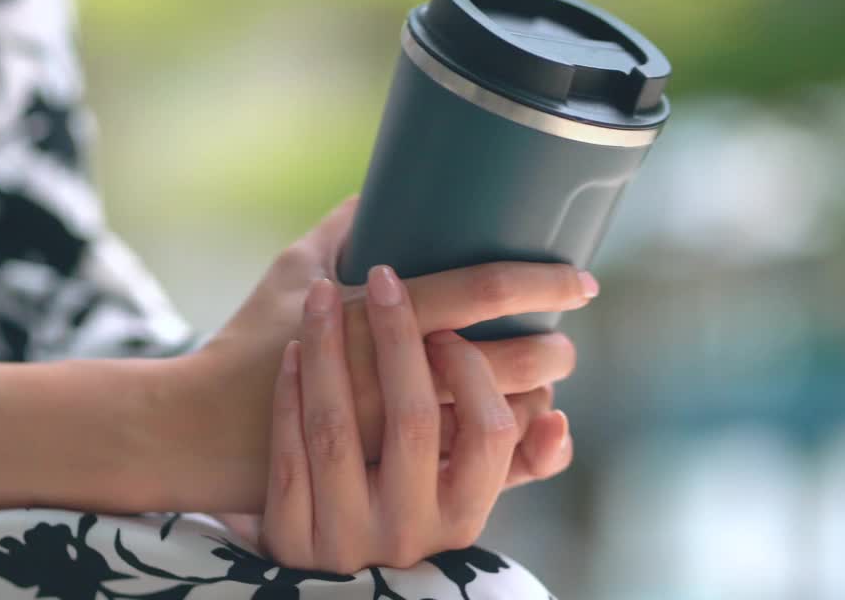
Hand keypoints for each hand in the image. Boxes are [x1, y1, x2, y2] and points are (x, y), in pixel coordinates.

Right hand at [189, 197, 584, 509]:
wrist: (208, 429)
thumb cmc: (250, 341)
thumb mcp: (292, 270)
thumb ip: (341, 226)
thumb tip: (376, 187)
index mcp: (380, 318)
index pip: (482, 290)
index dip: (542, 281)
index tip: (578, 278)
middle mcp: (400, 378)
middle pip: (513, 362)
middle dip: (553, 349)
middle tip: (563, 337)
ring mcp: (401, 435)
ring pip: (503, 419)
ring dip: (535, 397)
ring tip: (539, 378)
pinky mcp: (394, 474)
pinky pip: (474, 466)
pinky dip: (506, 444)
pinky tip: (513, 425)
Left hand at [257, 272, 561, 571]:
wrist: (328, 586)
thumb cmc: (410, 514)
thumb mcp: (467, 502)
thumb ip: (516, 460)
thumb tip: (557, 415)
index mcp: (462, 514)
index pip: (488, 432)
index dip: (472, 373)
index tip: (449, 327)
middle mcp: (407, 529)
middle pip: (411, 420)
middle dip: (398, 337)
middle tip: (386, 275)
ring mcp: (344, 534)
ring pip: (335, 429)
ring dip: (328, 349)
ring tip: (323, 292)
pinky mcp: (291, 536)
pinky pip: (287, 453)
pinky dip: (290, 395)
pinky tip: (293, 347)